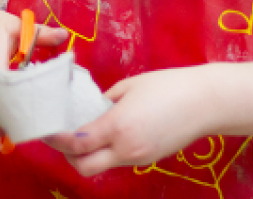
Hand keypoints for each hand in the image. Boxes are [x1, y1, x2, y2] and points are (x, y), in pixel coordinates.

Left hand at [45, 65, 216, 176]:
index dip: (56, 139)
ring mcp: (139, 157)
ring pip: (101, 166)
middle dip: (67, 156)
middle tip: (62, 135)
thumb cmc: (169, 86)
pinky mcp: (149, 158)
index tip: (46, 128)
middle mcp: (126, 149)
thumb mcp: (129, 86)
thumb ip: (105, 100)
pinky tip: (107, 134)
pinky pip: (118, 160)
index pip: (76, 144)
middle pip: (84, 167)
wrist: (207, 102)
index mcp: (118, 127)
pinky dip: (106, 152)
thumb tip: (90, 108)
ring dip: (87, 154)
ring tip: (83, 132)